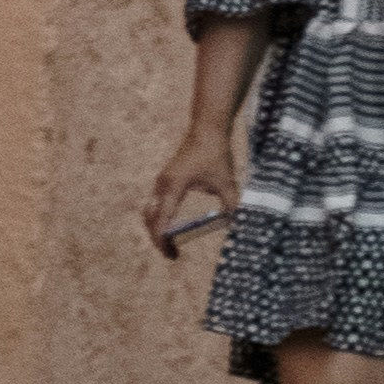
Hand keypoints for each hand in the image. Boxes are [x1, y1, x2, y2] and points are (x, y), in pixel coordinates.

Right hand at [139, 119, 237, 258]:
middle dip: (157, 237)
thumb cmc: (215, 154)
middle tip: (170, 253)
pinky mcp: (167, 178)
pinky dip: (160, 217)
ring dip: (157, 227)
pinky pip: (157, 202)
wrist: (207, 129)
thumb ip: (230, 206)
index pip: (161, 220)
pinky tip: (172, 226)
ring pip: (151, 210)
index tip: (171, 255)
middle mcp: (162, 185)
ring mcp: (162, 181)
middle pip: (149, 218)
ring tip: (170, 243)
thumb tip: (233, 225)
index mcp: (173, 187)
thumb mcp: (226, 183)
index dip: (162, 241)